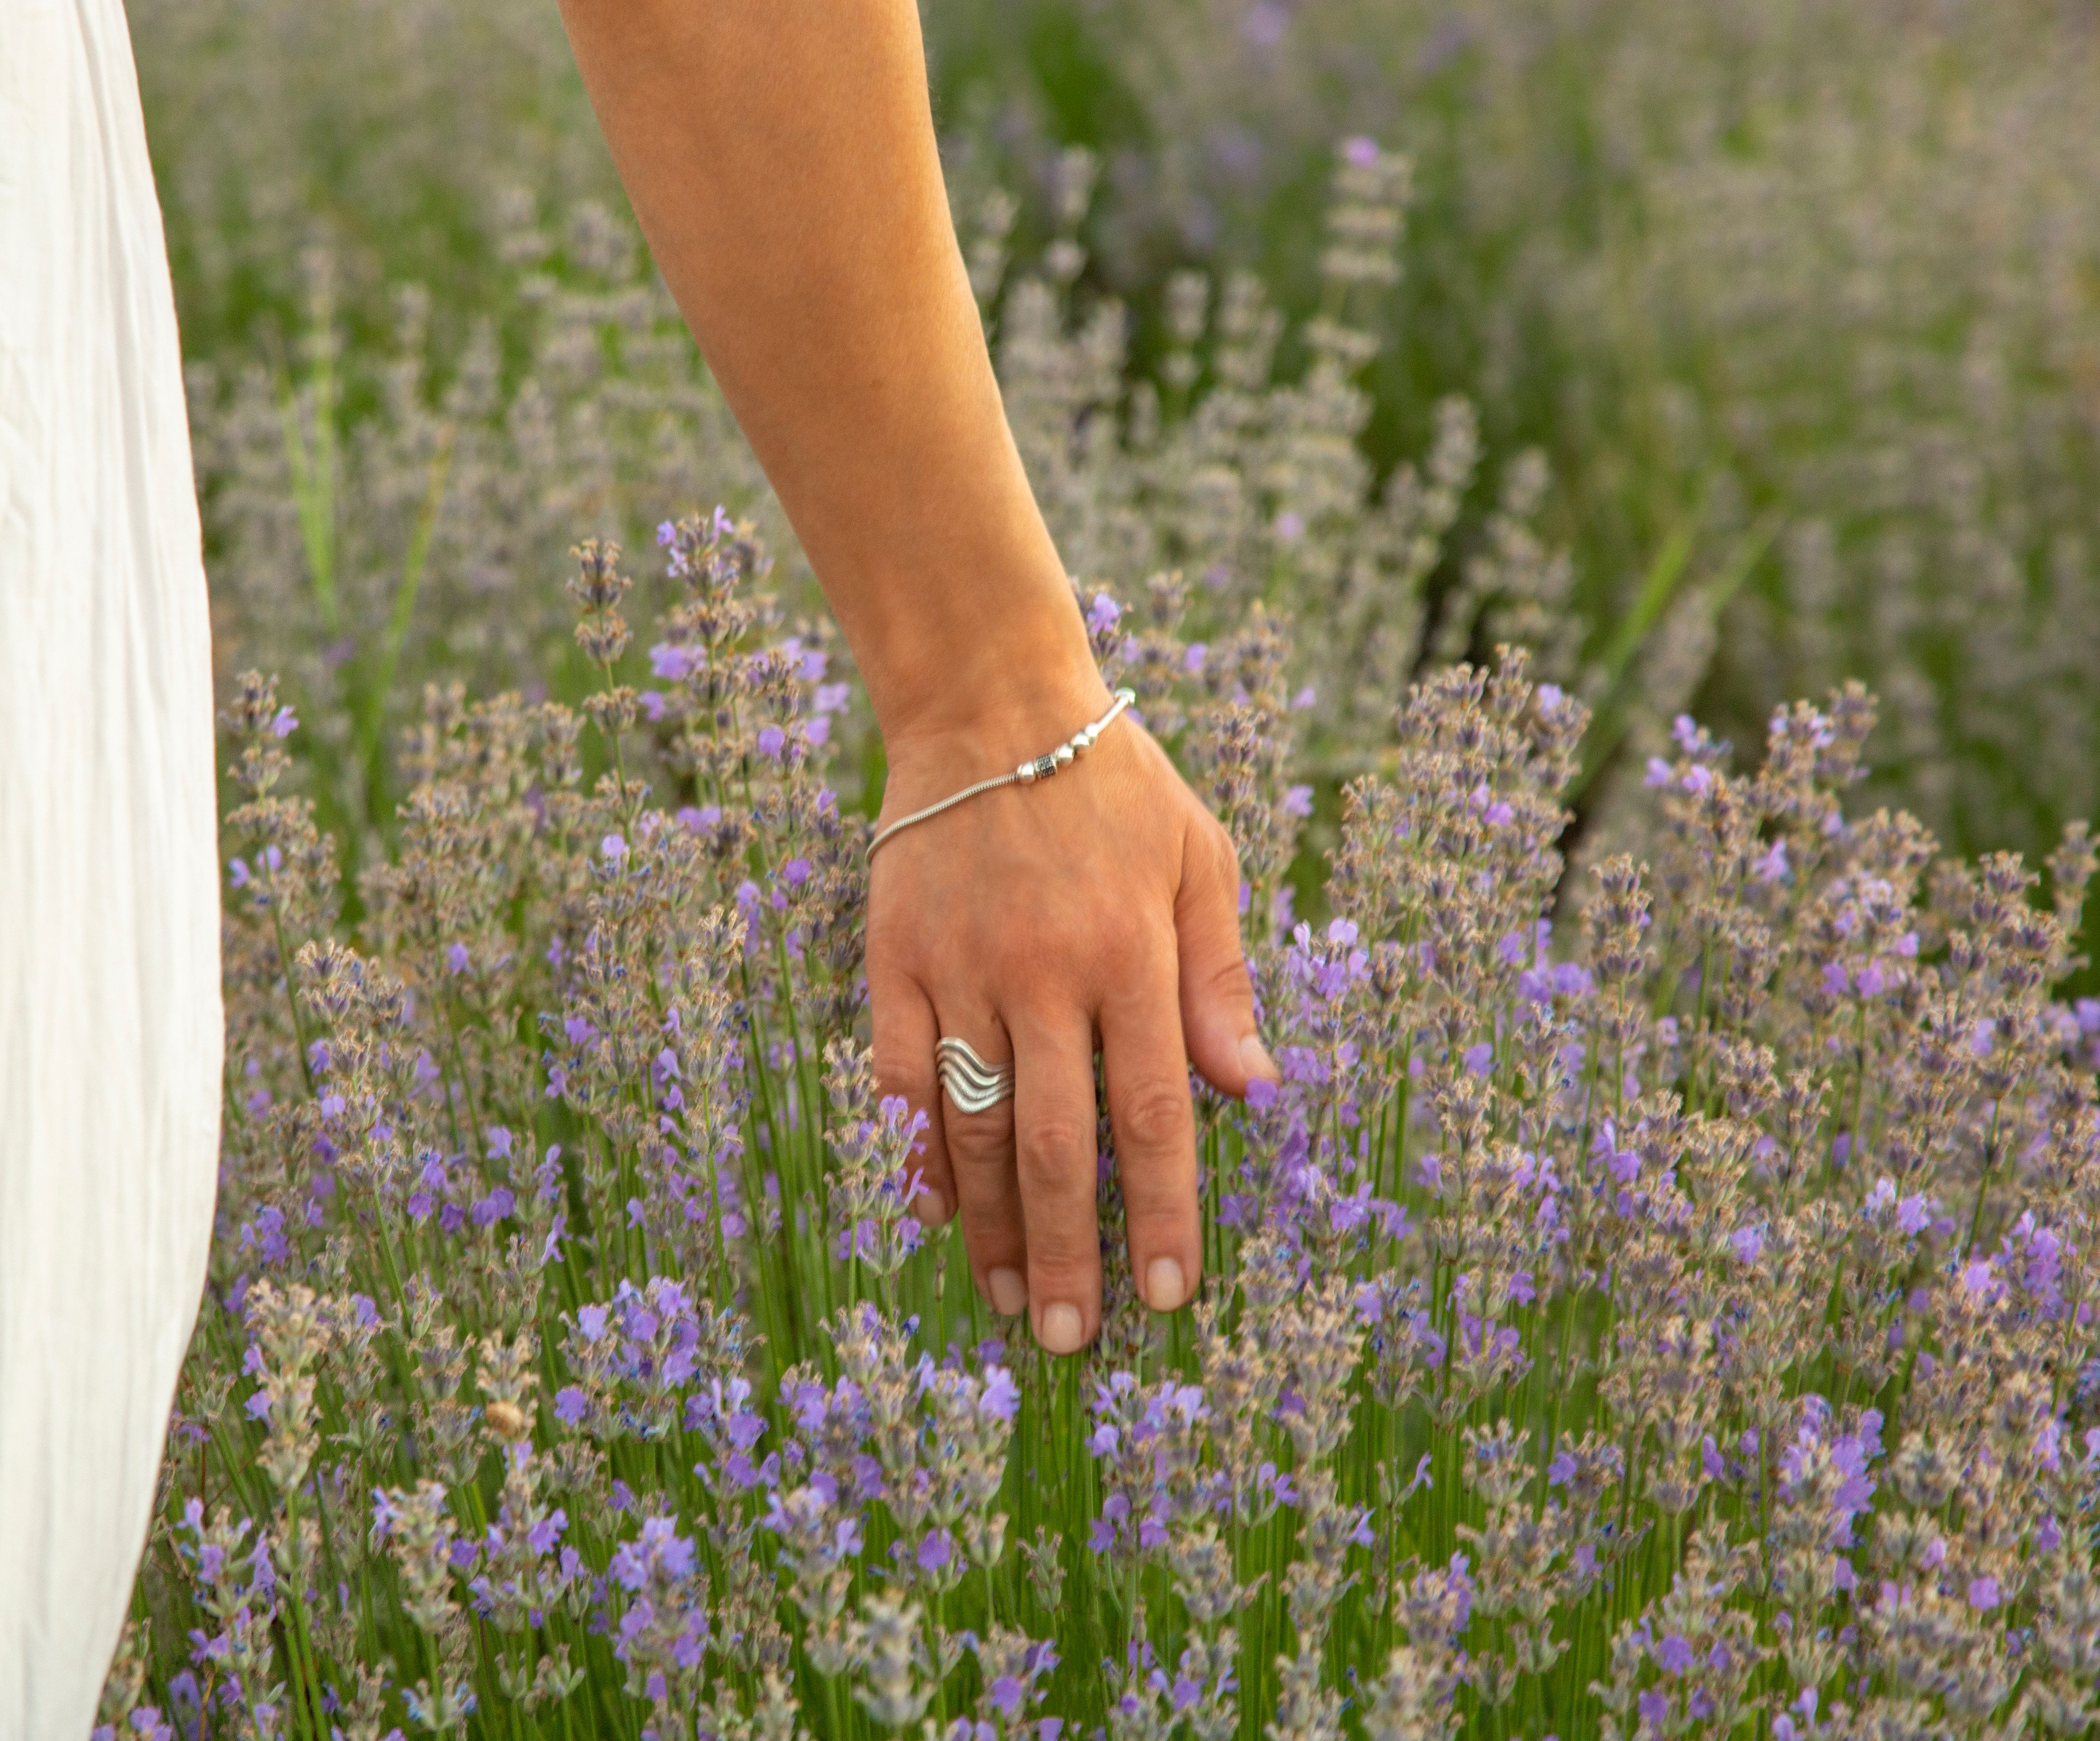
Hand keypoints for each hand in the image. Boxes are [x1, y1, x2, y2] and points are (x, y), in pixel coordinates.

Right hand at [867, 682, 1277, 1353]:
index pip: (1156, 1114)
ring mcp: (961, 968)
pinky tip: (928, 1215)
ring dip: (991, 1226)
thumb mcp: (1200, 859)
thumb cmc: (1113, 784)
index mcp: (1134, 952)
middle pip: (1059, 1144)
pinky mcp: (895, 958)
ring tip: (1006, 1302)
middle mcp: (1046, 971)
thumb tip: (1255, 1093)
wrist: (989, 700)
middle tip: (1072, 1340)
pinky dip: (910, 1150)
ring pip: (975, 1126)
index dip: (1164, 1214)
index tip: (1170, 1297)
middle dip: (1069, 1252)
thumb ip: (1222, 980)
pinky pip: (896, 1076)